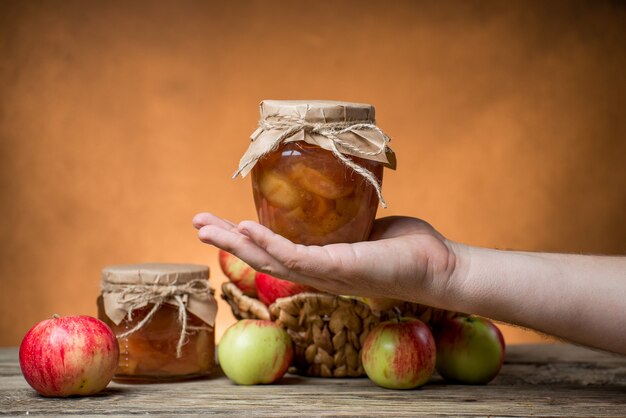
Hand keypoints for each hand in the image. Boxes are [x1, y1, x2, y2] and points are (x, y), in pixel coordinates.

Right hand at [192, 213, 458, 305]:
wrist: (438, 267)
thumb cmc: (406, 248)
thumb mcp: (366, 226)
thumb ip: (344, 219)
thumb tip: (334, 197)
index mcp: (321, 262)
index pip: (274, 252)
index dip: (245, 239)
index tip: (221, 221)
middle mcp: (316, 273)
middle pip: (261, 258)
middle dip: (225, 241)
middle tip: (196, 223)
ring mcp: (324, 274)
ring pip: (268, 260)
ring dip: (234, 243)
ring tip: (205, 226)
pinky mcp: (337, 269)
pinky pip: (294, 257)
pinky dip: (267, 243)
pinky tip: (245, 228)